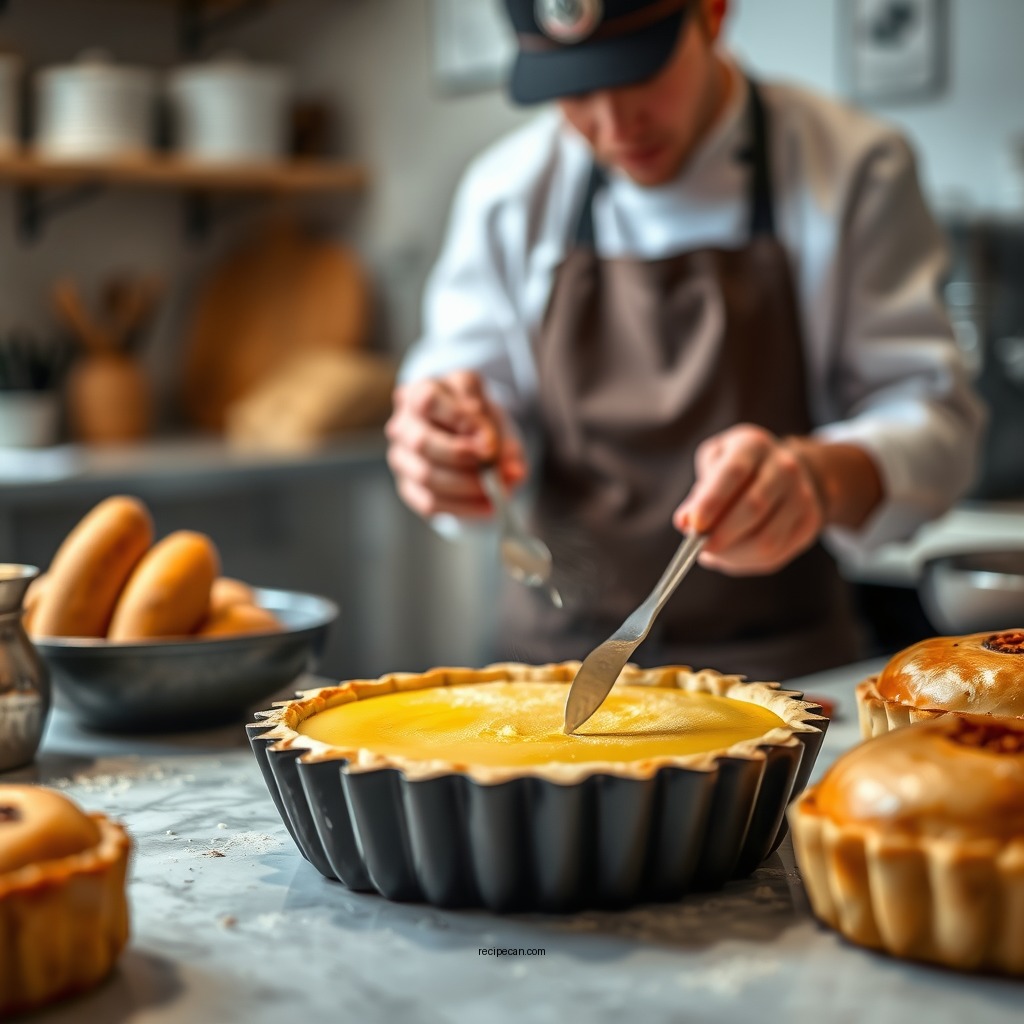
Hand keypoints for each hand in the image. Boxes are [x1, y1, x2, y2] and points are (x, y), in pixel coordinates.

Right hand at [385, 371, 525, 518]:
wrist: (470, 437)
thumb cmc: (476, 418)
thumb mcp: (490, 411)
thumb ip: (499, 434)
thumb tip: (510, 468)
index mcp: (420, 392)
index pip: (428, 402)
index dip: (460, 420)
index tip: (489, 440)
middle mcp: (403, 424)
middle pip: (421, 442)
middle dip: (462, 457)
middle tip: (493, 467)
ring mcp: (401, 458)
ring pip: (426, 476)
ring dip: (467, 486)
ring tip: (499, 489)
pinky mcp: (408, 487)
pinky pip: (430, 503)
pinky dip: (464, 507)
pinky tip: (488, 505)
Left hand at [672, 424, 824, 575]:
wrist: (784, 468)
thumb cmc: (736, 468)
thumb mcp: (712, 467)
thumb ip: (697, 494)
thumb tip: (684, 522)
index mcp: (754, 445)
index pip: (734, 473)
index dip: (712, 501)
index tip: (694, 526)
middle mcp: (785, 466)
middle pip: (754, 507)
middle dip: (723, 535)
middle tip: (700, 549)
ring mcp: (802, 494)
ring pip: (767, 538)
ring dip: (734, 555)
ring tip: (714, 554)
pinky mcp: (810, 520)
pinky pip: (777, 552)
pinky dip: (749, 561)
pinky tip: (733, 556)